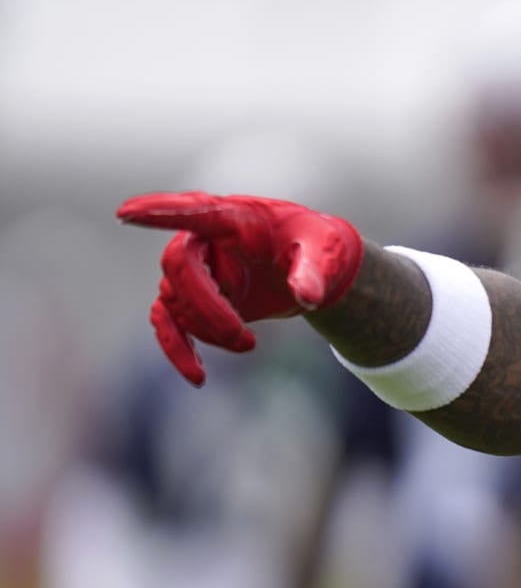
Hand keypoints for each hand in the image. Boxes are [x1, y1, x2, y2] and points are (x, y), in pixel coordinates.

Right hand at [116, 192, 363, 385]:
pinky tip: (198, 377)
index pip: (193, 210)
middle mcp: (204, 240)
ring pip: (176, 301)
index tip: (125, 214)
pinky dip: (178, 350)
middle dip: (207, 309)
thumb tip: (307, 297)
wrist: (313, 267)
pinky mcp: (194, 298)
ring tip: (249, 345)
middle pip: (179, 267)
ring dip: (207, 331)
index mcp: (234, 217)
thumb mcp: (326, 252)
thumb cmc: (317, 246)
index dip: (159, 211)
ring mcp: (195, 269)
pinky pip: (168, 323)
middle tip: (246, 340)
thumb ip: (314, 271)